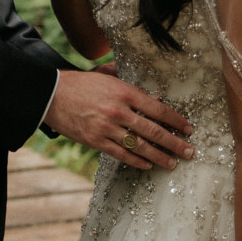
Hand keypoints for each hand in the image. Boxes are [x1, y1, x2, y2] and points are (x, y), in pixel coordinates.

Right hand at [43, 70, 193, 169]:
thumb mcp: (106, 75)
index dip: (176, 121)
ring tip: (173, 163)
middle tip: (190, 152)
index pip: (158, 109)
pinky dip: (137, 161)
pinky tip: (148, 165)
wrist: (51, 94)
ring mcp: (107, 128)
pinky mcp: (95, 141)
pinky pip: (121, 154)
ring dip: (159, 156)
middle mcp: (118, 111)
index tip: (189, 129)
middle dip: (174, 143)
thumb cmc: (80, 83)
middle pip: (153, 131)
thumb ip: (129, 83)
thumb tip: (153, 95)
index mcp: (124, 92)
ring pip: (139, 146)